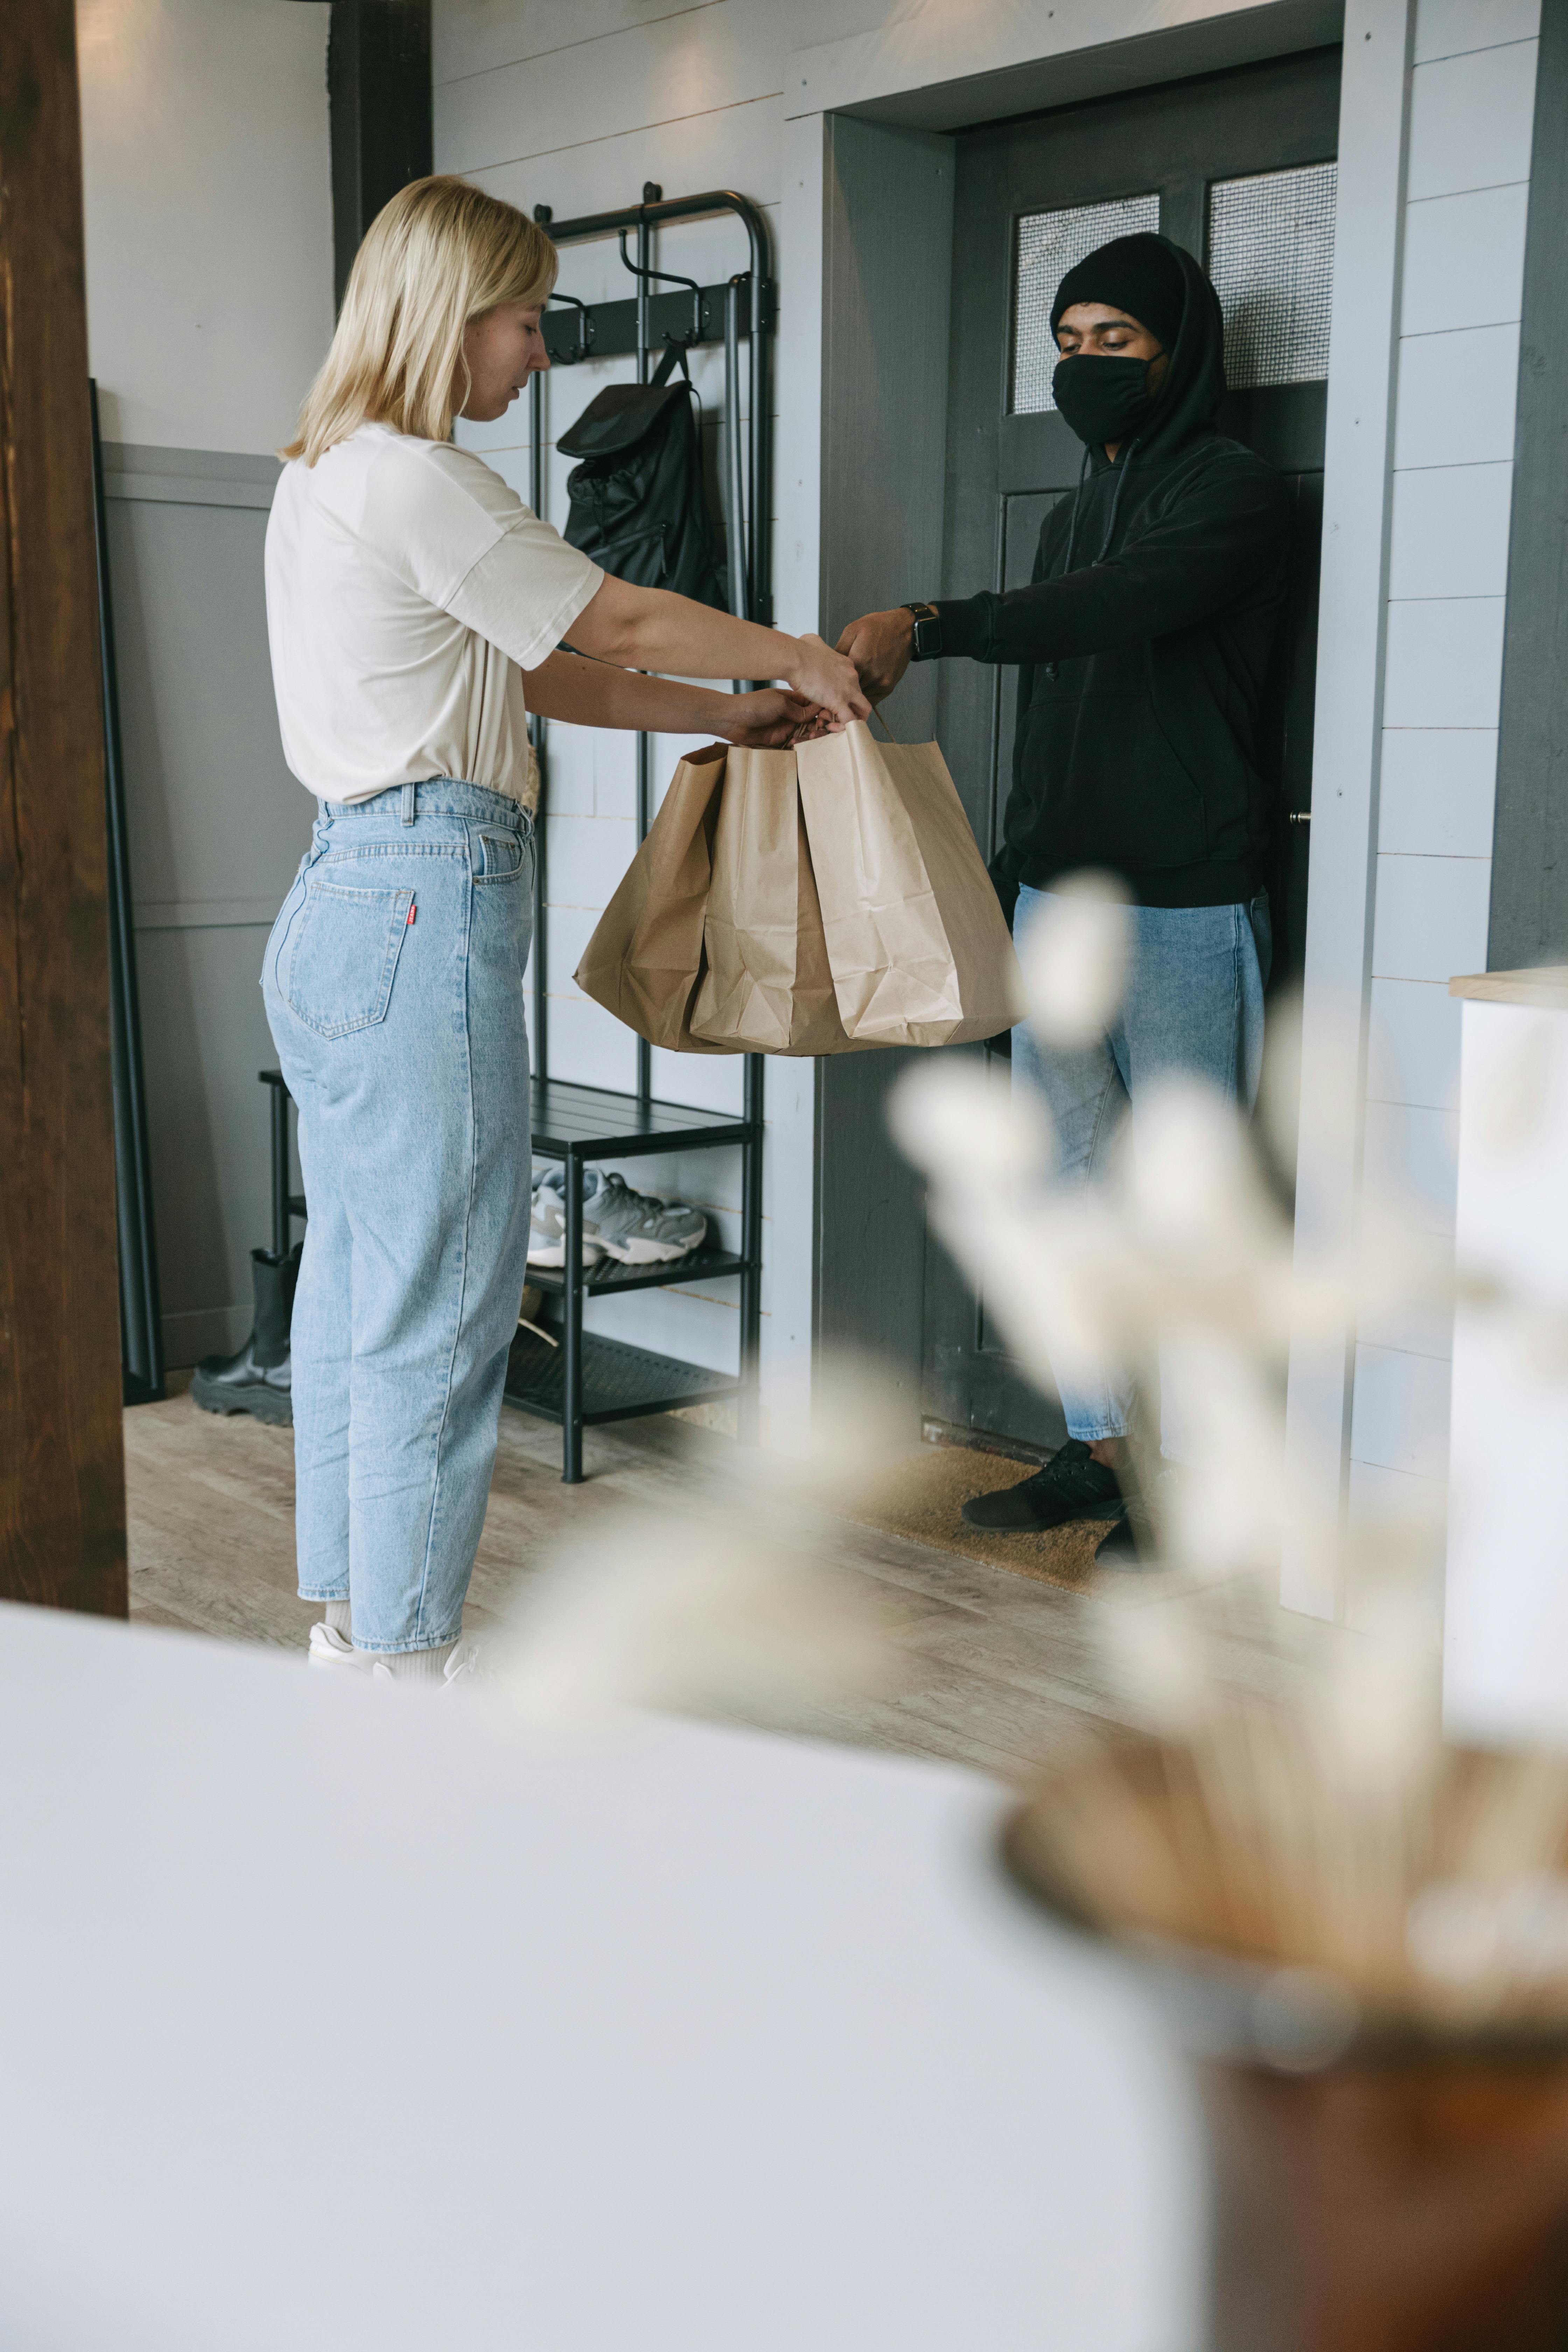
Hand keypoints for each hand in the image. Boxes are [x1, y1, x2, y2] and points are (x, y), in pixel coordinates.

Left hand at [715, 689, 832, 748]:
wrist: (733, 720)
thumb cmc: (755, 705)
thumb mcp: (780, 703)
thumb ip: (799, 710)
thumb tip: (817, 712)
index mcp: (792, 699)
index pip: (813, 704)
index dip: (823, 710)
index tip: (829, 717)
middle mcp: (791, 712)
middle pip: (813, 720)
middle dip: (820, 725)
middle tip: (822, 729)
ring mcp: (786, 725)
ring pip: (806, 732)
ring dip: (811, 735)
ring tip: (811, 737)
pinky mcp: (779, 739)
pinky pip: (795, 742)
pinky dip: (799, 743)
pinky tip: (798, 742)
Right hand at [787, 631, 870, 725]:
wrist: (795, 657)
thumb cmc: (799, 650)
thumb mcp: (813, 642)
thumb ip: (818, 647)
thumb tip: (813, 647)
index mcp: (847, 665)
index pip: (853, 685)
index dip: (843, 695)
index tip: (829, 699)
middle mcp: (852, 677)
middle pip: (861, 699)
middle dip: (851, 710)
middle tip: (835, 715)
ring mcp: (848, 690)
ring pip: (861, 712)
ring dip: (847, 721)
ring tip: (829, 723)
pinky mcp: (839, 701)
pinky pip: (850, 722)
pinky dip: (843, 728)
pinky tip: (831, 728)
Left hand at [835, 608, 913, 702]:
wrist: (904, 629)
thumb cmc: (879, 626)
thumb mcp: (852, 631)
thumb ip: (839, 650)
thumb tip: (829, 666)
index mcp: (859, 661)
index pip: (839, 682)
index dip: (831, 684)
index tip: (825, 683)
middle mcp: (871, 675)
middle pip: (849, 693)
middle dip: (841, 691)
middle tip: (833, 689)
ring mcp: (881, 683)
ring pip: (860, 698)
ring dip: (852, 696)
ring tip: (846, 690)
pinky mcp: (889, 687)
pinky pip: (872, 700)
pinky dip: (864, 697)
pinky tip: (859, 690)